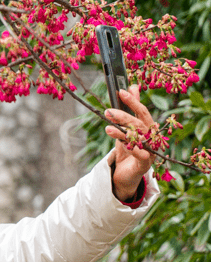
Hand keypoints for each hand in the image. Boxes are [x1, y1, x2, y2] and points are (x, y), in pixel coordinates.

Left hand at [104, 85, 153, 200]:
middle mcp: (152, 138)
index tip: (121, 91)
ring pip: (138, 138)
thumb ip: (130, 109)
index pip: (142, 111)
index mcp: (148, 128)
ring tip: (107, 127)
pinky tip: (123, 144)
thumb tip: (133, 86)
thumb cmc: (127, 150)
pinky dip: (133, 148)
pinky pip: (141, 154)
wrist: (125, 175)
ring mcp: (151, 151)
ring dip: (122, 132)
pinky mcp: (145, 164)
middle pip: (140, 124)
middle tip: (108, 112)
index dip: (133, 101)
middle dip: (124, 116)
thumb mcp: (126, 128)